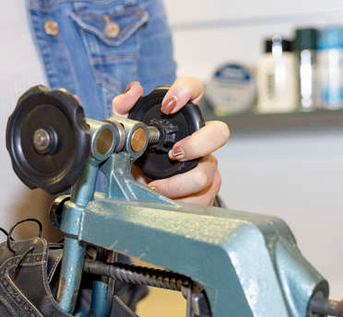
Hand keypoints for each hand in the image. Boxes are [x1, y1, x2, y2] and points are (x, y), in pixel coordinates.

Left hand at [112, 77, 229, 204]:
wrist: (141, 193)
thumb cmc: (138, 161)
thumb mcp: (125, 136)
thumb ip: (123, 111)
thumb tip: (133, 90)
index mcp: (183, 121)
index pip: (196, 91)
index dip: (187, 91)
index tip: (168, 106)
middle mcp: (200, 141)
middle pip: (219, 133)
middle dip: (197, 144)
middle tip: (174, 154)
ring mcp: (206, 166)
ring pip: (205, 173)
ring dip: (177, 184)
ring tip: (156, 187)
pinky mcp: (207, 191)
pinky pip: (200, 197)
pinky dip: (176, 199)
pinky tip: (162, 198)